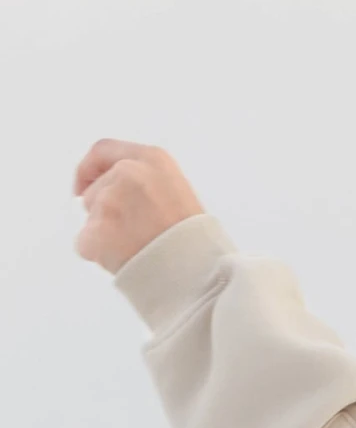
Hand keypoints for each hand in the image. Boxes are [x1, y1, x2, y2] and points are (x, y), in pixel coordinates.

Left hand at [73, 140, 204, 274]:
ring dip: (105, 235)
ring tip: (136, 251)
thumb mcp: (180, 192)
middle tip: (131, 238)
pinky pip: (86, 244)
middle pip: (96, 190)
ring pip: (90, 218)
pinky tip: (126, 263)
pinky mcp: (97, 230)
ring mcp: (110, 200)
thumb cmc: (197, 244)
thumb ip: (147, 183)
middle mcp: (128, 172)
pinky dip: (99, 256)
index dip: (89, 169)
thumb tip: (116, 193)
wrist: (200, 276)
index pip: (104, 151)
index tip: (82, 186)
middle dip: (104, 213)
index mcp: (153, 160)